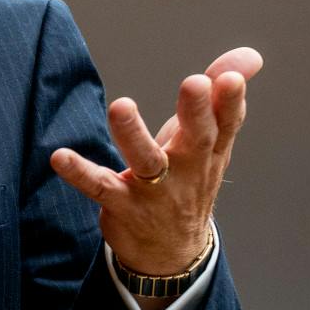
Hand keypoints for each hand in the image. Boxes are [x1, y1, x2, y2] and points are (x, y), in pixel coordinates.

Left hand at [50, 47, 262, 275]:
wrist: (172, 252)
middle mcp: (188, 170)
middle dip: (196, 111)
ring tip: (121, 106)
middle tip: (195, 82)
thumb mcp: (209, 142)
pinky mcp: (122, 206)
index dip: (231, 102)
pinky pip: (100, 187)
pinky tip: (59, 156)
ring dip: (134, 134)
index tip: (232, 78)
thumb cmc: (188, 180)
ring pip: (147, 161)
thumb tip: (250, 57)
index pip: (226, 124)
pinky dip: (81, 172)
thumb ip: (219, 96)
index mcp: (210, 151)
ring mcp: (155, 191)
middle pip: (197, 139)